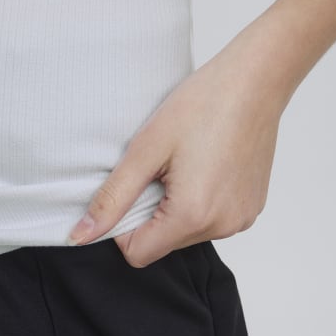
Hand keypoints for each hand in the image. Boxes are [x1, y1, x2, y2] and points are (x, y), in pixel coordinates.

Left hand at [65, 16, 294, 266]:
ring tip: (186, 164)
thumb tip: (80, 235)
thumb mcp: (145, 149)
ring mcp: (241, 220)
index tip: (133, 187)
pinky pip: (212, 221)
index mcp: (192, 216)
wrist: (255, 82)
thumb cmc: (202, 105)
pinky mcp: (252, 209)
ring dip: (176, 208)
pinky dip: (200, 202)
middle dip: (152, 213)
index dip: (124, 225)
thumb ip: (112, 198)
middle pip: (164, 244)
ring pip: (187, 233)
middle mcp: (221, 227)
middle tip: (161, 168)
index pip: (138, 254)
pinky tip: (206, 165)